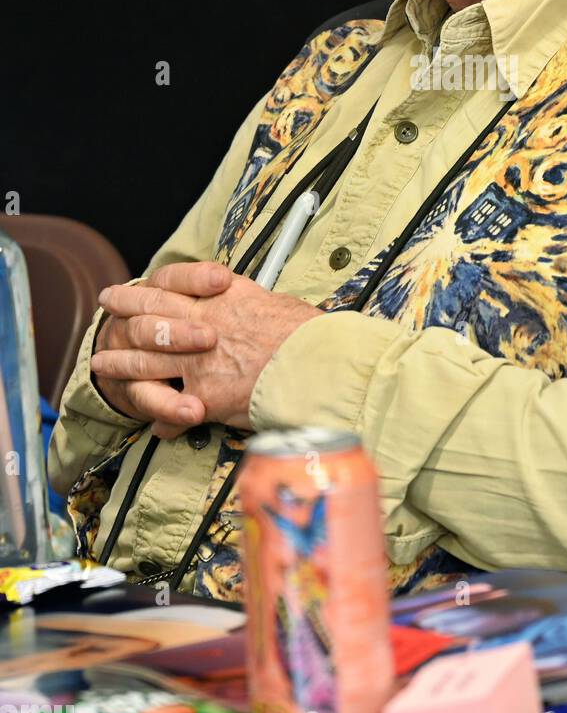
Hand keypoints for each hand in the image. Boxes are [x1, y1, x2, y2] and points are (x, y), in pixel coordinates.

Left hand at [91, 261, 322, 435]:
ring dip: (121, 364)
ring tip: (103, 364)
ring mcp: (199, 362)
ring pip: (146, 361)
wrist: (318, 364)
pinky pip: (173, 410)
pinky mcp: (205, 397)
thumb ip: (250, 304)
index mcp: (223, 299)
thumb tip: (242, 304)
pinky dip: (162, 419)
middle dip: (123, 313)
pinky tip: (156, 425)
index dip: (144, 289)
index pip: (171, 286)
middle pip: (148, 317)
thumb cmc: (308, 334)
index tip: (127, 289)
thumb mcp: (276, 303)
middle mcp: (203, 325)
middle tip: (106, 307)